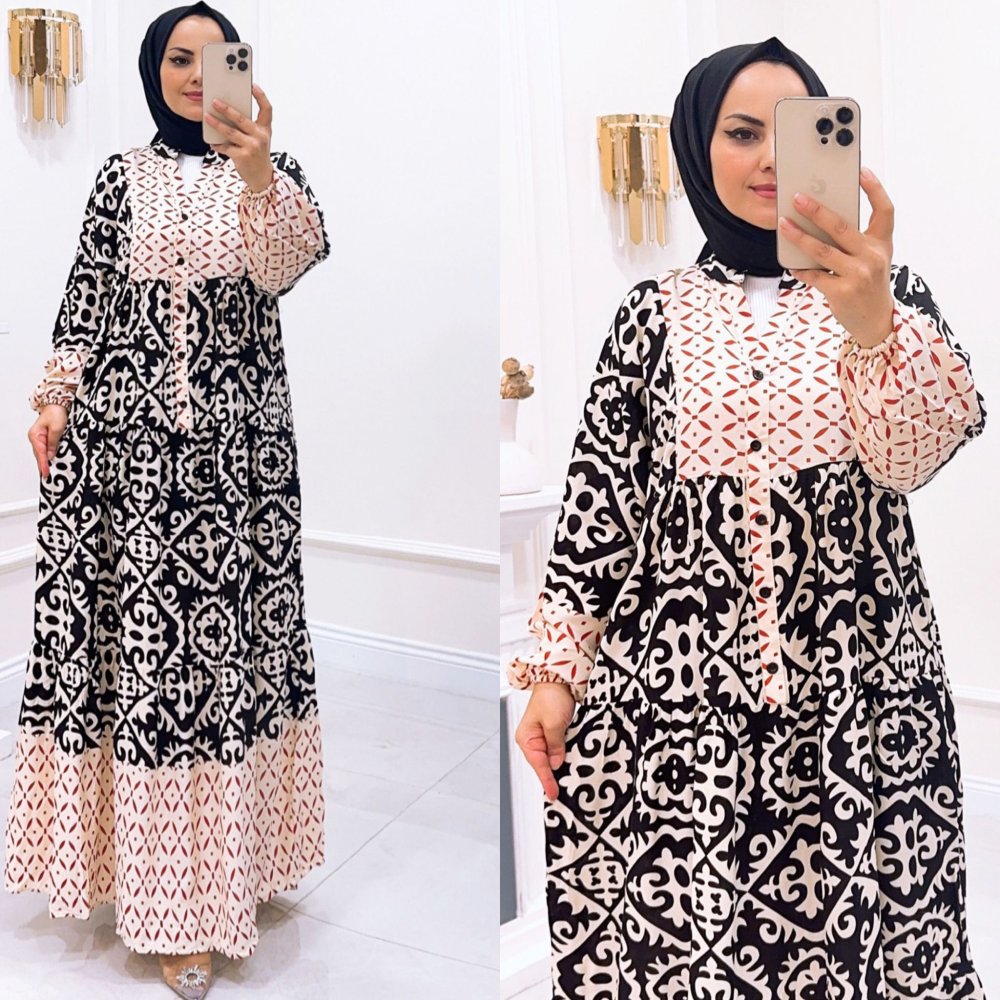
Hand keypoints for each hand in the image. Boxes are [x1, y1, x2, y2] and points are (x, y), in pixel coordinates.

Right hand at [28, 404, 67, 477]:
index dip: (43, 465)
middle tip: (46, 477)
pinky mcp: (45, 437)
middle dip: (42, 466)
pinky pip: (45, 449)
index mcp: (35, 435)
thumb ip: (53, 443)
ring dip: (45, 462)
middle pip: (39, 455)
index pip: (40, 453)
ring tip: (47, 472)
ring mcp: (39, 437)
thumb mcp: (57, 429)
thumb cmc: (56, 413)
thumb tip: (50, 455)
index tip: (45, 473)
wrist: (56, 404)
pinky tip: (50, 461)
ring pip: (42, 453)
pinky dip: (47, 456)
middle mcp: (35, 437)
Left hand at [205, 83, 274, 192]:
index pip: (267, 109)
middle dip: (226, 109)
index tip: (252, 85)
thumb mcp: (258, 138)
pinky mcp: (243, 157)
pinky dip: (217, 144)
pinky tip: (212, 142)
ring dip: (216, 124)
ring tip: (206, 117)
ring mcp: (252, 147)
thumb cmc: (257, 154)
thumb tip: (227, 112)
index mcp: (265, 129)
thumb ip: (249, 126)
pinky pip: (226, 147)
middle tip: (214, 101)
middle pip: (242, 119)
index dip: (261, 96)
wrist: (262, 177)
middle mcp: (260, 137)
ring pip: (230, 132)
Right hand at [514, 682, 575, 800]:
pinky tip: (572, 761)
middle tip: (563, 792)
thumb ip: (555, 746)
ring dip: (561, 765)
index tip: (553, 794)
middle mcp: (533, 739)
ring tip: (570, 780)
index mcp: (526, 737)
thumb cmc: (551, 694)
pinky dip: (565, 755)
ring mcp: (544, 736)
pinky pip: (559, 749)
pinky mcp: (555, 732)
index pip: (538, 764)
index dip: (547, 780)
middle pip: (544, 764)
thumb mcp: (554, 723)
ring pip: (553, 758)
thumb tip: (556, 764)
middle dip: (554, 775)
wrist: (560, 677)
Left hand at [777, 167, 894, 346]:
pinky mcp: (842, 292)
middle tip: (797, 198)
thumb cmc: (869, 283)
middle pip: (842, 226)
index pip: (885, 209)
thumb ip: (856, 239)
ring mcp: (858, 275)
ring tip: (783, 225)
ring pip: (822, 250)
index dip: (875, 188)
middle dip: (816, 211)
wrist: (875, 320)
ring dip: (799, 237)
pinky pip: (814, 275)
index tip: (861, 171)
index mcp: (883, 243)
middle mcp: (873, 256)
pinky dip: (800, 269)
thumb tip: (821, 219)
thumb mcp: (873, 258)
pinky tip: (790, 264)